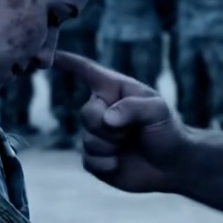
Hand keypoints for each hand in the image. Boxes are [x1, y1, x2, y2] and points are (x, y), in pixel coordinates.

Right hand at [53, 51, 187, 192]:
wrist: (173, 166)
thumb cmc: (168, 130)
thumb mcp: (158, 111)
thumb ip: (133, 107)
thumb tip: (107, 118)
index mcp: (114, 89)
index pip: (86, 70)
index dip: (66, 62)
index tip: (48, 55)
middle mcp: (102, 108)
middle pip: (87, 114)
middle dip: (108, 127)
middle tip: (129, 132)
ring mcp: (97, 134)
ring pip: (88, 139)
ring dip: (111, 147)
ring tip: (129, 146)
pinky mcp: (95, 158)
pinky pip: (88, 159)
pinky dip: (105, 164)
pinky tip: (119, 163)